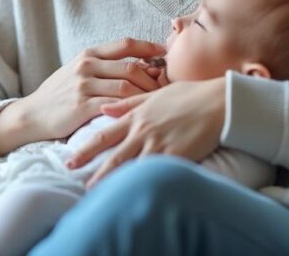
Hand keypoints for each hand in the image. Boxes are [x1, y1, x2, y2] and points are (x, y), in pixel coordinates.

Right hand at [21, 38, 165, 140]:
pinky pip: (114, 106)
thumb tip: (140, 66)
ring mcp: (84, 86)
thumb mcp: (78, 72)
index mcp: (88, 54)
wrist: (32, 114)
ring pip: (126, 87)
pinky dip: (130, 110)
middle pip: (131, 67)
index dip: (149, 47)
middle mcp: (87, 66)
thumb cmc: (59, 94)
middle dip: (153, 78)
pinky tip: (141, 116)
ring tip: (159, 104)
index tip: (166, 53)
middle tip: (167, 88)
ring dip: (146, 96)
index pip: (125, 44)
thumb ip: (103, 67)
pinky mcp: (81, 106)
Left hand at [65, 77, 226, 188]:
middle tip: (72, 176)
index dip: (86, 148)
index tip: (70, 158)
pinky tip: (131, 194)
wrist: (218, 102)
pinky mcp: (175, 155)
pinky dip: (141, 182)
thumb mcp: (155, 95)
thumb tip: (105, 108)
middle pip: (112, 153)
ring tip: (96, 192)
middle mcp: (143, 131)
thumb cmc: (190, 96)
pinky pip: (154, 172)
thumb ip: (130, 102)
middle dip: (91, 167)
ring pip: (130, 165)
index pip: (105, 134)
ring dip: (112, 180)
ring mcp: (159, 144)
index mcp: (137, 116)